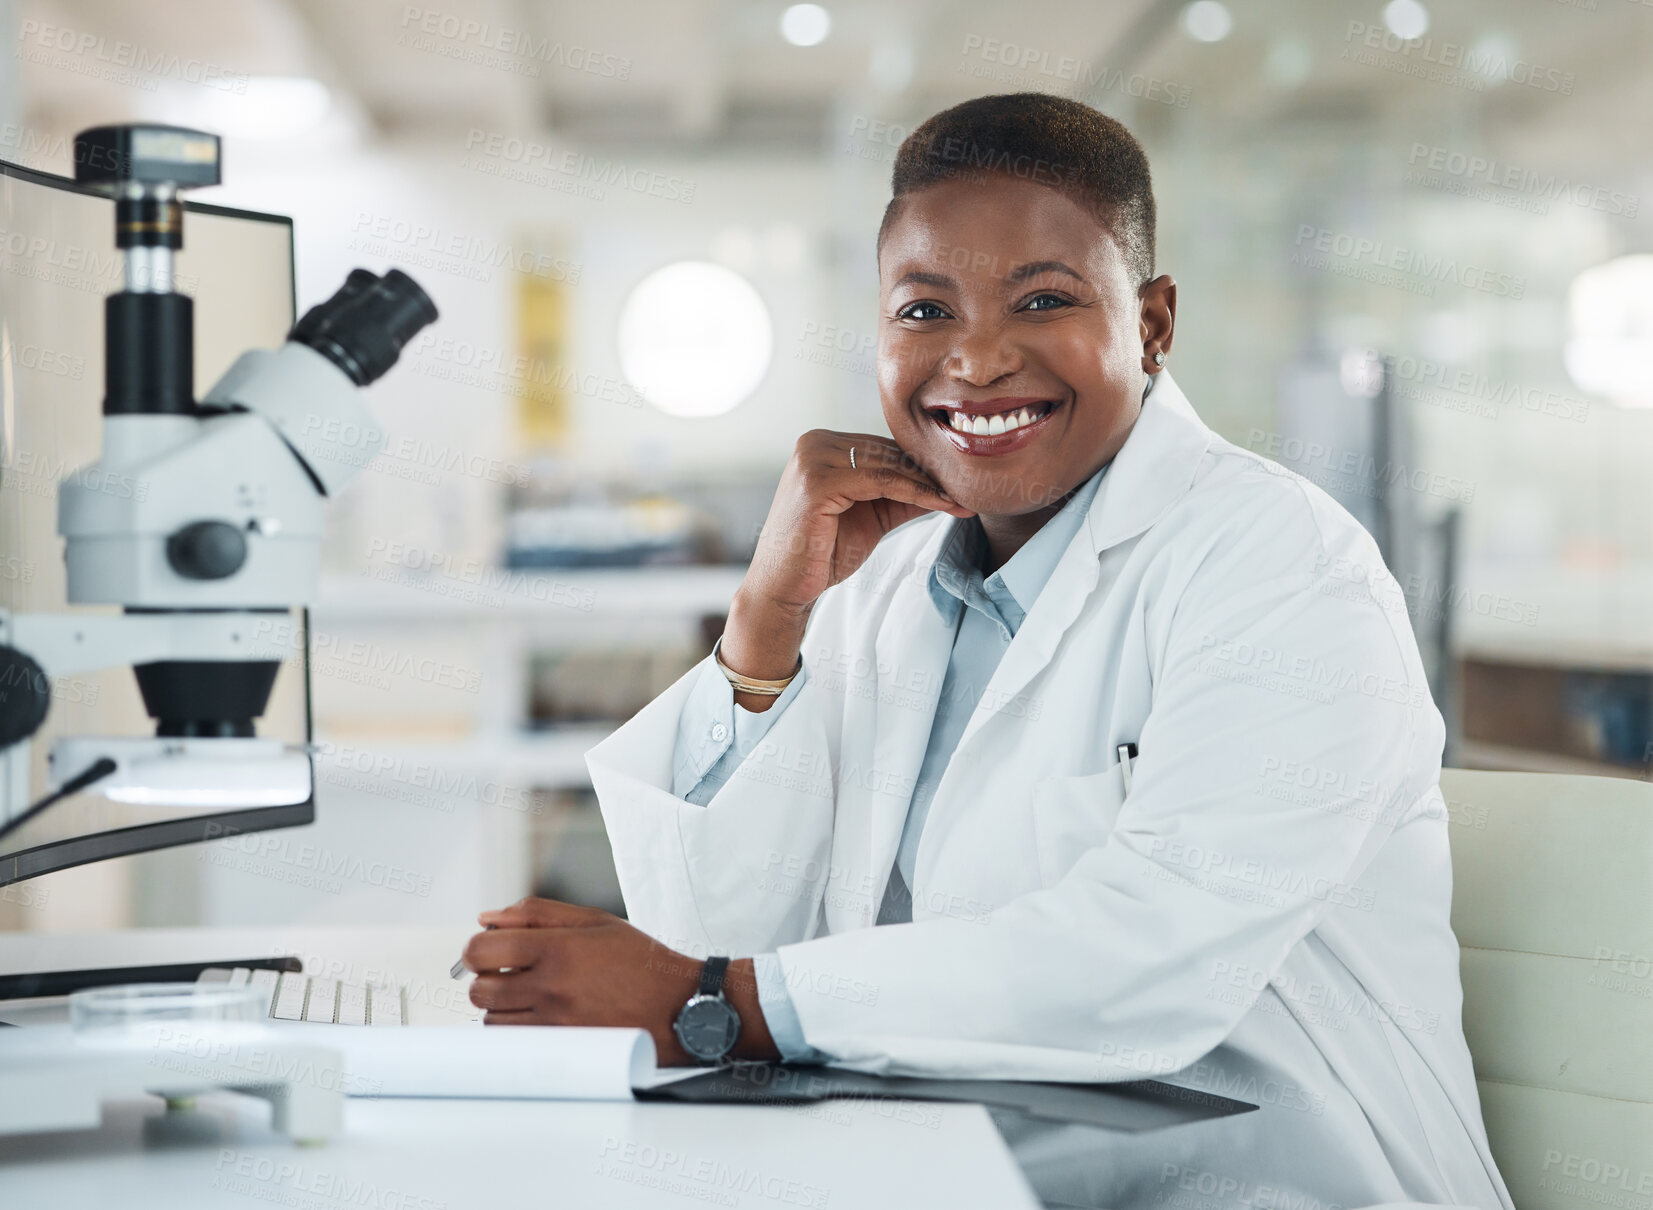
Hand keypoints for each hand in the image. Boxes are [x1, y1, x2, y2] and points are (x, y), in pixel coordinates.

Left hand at [463, 897, 778, 1065]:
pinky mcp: (562, 1048)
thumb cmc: (640, 961)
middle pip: (478, 990)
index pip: (480, 951)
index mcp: (556, 949)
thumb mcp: (594, 921)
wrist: (677, 1005)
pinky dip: (515, 1029)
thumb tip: (488, 917)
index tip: (488, 950)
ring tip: (529, 995)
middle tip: (509, 972)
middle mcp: (551, 988)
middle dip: (486, 978)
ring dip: (500, 1006)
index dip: (474, 950)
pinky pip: (515, 1043)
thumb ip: (537, 913)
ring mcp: (555, 1023)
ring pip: (492, 1021)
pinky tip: (537, 1016)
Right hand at [723, 431, 973, 702]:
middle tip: (970, 490)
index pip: (884, 447)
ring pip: (889, 465)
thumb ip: (903, 496)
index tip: (960, 483)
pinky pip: (882, 481)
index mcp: (822, 443)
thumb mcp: (872, 516)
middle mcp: (814, 441)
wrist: (784, 587)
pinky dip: (917, 492)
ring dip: (930, 484)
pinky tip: (943, 505)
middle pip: (888, 452)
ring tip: (961, 500)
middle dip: (931, 474)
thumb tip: (947, 485)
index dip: (923, 466)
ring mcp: (813, 457)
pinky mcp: (817, 480)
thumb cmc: (821, 553)